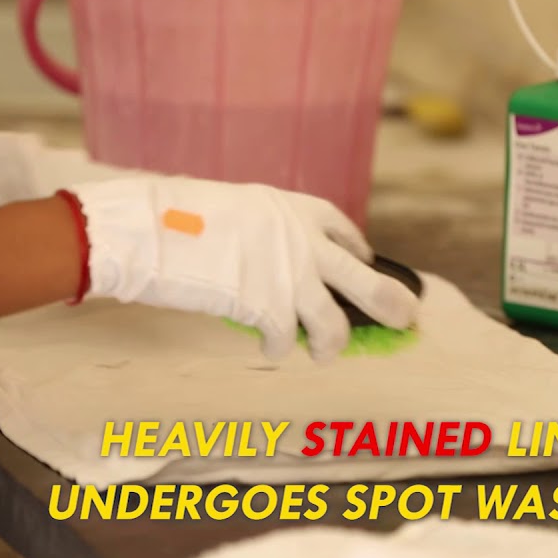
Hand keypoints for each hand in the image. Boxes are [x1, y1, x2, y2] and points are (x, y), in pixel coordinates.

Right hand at [0, 129, 417, 361]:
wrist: (148, 229)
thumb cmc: (178, 213)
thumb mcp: (236, 205)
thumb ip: (266, 229)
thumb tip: (275, 252)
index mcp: (295, 210)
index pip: (345, 232)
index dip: (359, 250)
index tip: (365, 260)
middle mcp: (304, 243)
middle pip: (366, 280)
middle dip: (391, 303)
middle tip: (408, 319)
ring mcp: (289, 279)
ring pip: (334, 325)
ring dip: (332, 344)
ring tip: (323, 352)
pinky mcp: (267, 310)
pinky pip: (286, 341)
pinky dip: (279, 349)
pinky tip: (270, 348)